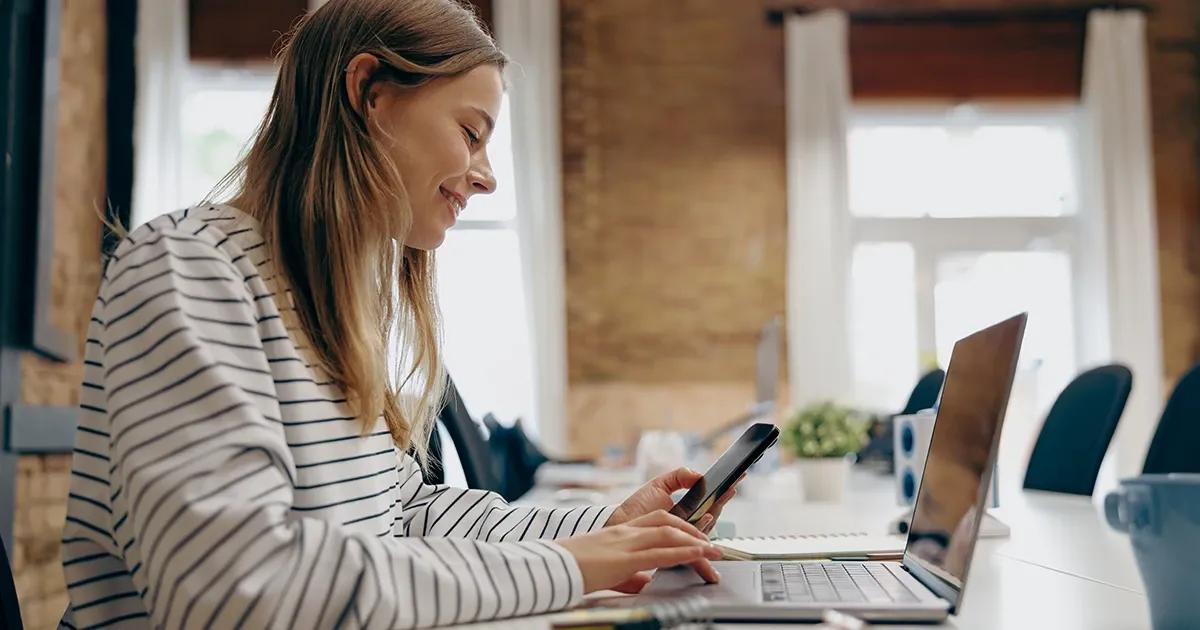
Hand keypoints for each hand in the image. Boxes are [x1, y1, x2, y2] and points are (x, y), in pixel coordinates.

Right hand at [557, 510, 722, 593]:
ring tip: (712, 549)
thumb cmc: (572, 567)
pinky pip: (661, 553)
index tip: (695, 533)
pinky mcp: (625, 559)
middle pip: (667, 523)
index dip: (680, 524)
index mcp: (620, 532)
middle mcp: (626, 533)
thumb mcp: (606, 567)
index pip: (656, 520)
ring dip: (695, 540)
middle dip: (693, 531)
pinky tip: (697, 555)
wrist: (552, 566)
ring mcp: (626, 543)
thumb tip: (644, 581)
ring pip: (668, 534)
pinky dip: (683, 553)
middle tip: (710, 542)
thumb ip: (628, 572)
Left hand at [608, 467, 740, 534]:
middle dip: (724, 499)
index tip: (736, 477)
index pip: (710, 500)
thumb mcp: (659, 485)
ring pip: (708, 526)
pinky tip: (707, 514)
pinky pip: (696, 540)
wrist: (619, 524)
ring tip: (722, 496)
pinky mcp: (678, 547)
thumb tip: (699, 474)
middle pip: (713, 513)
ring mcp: (684, 536)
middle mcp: (689, 524)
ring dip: (717, 511)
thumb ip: (679, 476)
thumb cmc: (637, 508)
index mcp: (687, 510)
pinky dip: (703, 527)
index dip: (723, 490)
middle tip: (731, 486)